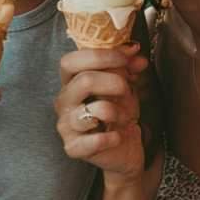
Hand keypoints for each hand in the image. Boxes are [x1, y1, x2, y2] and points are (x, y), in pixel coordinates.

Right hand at [55, 45, 145, 181]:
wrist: (124, 148)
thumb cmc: (119, 112)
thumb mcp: (126, 85)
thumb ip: (128, 66)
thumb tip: (135, 51)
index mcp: (70, 81)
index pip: (70, 61)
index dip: (99, 56)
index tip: (125, 58)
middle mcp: (63, 100)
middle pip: (84, 81)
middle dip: (115, 83)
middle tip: (127, 90)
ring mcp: (65, 125)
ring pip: (97, 110)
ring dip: (118, 112)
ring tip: (123, 117)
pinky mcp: (73, 148)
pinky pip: (97, 140)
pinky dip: (114, 137)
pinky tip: (117, 137)